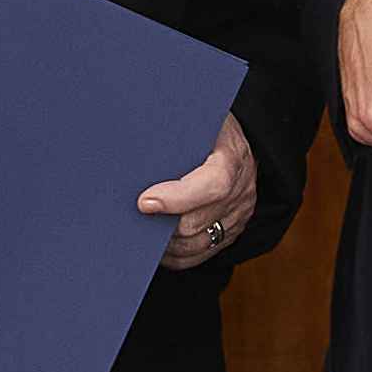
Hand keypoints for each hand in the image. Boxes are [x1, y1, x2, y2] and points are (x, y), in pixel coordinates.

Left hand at [139, 112, 258, 269]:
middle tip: (130, 219)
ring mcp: (239, 213)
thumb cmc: (205, 123)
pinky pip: (204, 254)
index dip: (178, 199)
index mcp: (232, 155)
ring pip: (199, 244)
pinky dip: (177, 256)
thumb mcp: (195, 115)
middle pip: (198, 222)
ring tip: (139, 234)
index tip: (144, 202)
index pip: (213, 184)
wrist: (233, 137)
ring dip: (166, 244)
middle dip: (161, 225)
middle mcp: (241, 189)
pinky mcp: (233, 230)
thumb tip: (133, 135)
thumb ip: (172, 127)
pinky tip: (156, 247)